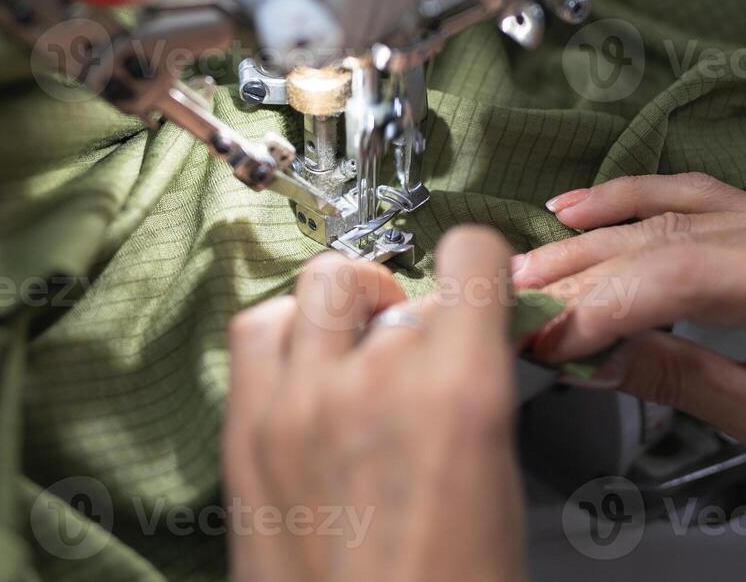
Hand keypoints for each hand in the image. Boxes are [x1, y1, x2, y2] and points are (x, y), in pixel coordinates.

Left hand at [224, 227, 525, 581]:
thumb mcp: (498, 485)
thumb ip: (477, 394)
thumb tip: (464, 342)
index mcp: (457, 397)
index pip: (468, 259)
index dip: (479, 268)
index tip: (478, 286)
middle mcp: (370, 385)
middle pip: (382, 281)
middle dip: (405, 300)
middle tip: (415, 341)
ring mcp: (296, 407)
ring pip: (314, 290)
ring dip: (342, 307)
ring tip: (357, 344)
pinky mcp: (246, 437)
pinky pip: (256, 335)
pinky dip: (285, 333)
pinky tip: (307, 369)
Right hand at [514, 174, 745, 545]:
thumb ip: (672, 377)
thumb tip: (587, 355)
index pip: (688, 277)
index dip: (604, 302)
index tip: (547, 332)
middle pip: (675, 238)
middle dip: (586, 271)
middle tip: (519, 297)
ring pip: (679, 213)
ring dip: (597, 236)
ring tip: (534, 258)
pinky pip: (704, 200)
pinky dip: (640, 203)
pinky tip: (588, 207)